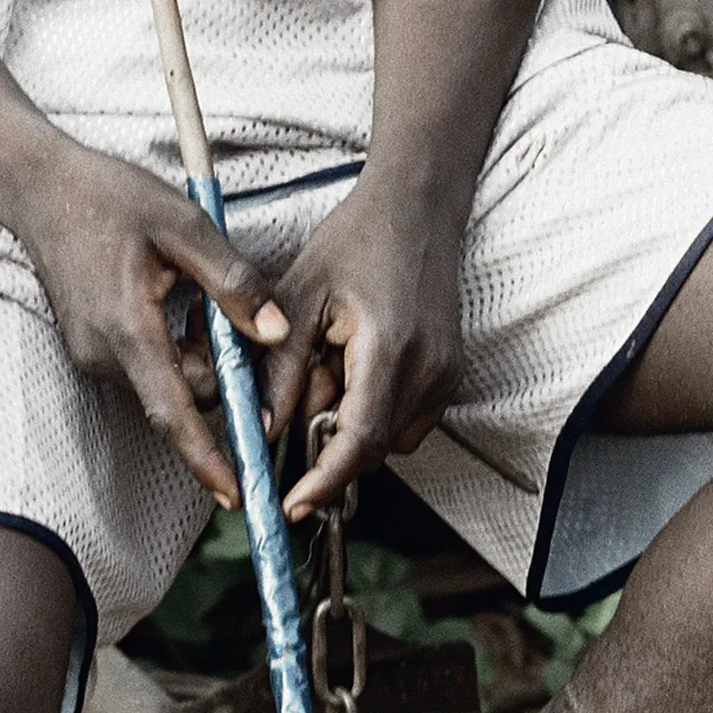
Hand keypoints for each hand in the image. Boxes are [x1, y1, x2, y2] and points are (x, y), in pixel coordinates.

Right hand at [12, 141, 287, 507]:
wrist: (39, 186)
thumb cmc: (109, 197)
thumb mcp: (184, 224)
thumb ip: (232, 280)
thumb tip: (275, 332)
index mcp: (128, 328)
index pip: (174, 412)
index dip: (207, 458)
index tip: (237, 492)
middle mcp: (105, 353)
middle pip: (182, 397)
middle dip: (222, 380)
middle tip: (245, 330)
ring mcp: (94, 353)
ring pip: (168, 382)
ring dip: (200, 361)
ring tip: (205, 302)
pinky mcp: (93, 346)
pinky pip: (149, 367)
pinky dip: (178, 352)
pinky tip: (182, 304)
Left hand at [262, 170, 468, 520]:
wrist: (417, 207)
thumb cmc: (357, 241)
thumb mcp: (301, 297)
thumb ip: (279, 369)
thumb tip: (262, 429)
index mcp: (390, 349)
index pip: (359, 438)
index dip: (325, 480)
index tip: (293, 505)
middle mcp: (429, 369)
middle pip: (372, 446)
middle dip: (328, 441)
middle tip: (299, 394)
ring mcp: (446, 374)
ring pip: (389, 438)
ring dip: (351, 424)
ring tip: (331, 364)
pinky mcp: (450, 373)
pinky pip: (406, 419)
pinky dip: (373, 411)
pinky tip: (355, 364)